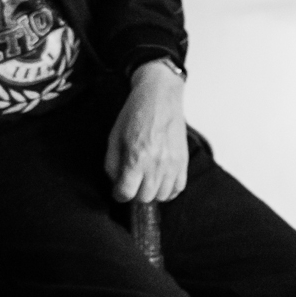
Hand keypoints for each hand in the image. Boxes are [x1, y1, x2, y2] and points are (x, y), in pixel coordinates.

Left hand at [105, 61, 189, 202]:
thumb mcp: (114, 137)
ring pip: (162, 196)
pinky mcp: (183, 162)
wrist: (160, 98)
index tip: (118, 190)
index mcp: (136, 157)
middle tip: (131, 184)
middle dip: (134, 194)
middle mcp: (156, 164)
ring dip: (151, 193)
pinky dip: (167, 190)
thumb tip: (115, 182)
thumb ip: (111, 163)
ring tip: (145, 181)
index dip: (118, 194)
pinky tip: (159, 182)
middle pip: (144, 198)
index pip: (126, 193)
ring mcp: (173, 164)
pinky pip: (178, 188)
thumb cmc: (135, 114)